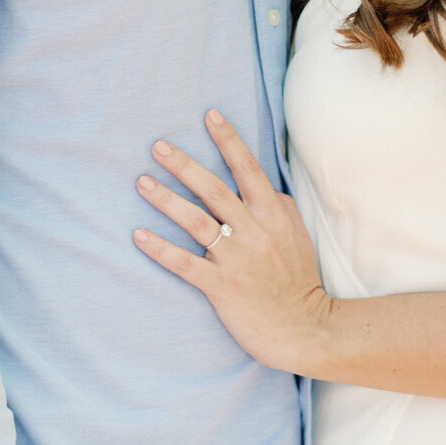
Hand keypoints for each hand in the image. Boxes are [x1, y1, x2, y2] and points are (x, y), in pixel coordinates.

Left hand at [133, 109, 329, 371]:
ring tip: (141, 182)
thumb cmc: (299, 280)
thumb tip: (261, 182)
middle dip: (184, 164)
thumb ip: (279, 206)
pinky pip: (186, 264)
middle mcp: (255, 232)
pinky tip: (139, 236)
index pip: (248, 169)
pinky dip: (161, 249)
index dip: (229, 140)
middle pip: (214, 189)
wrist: (306, 329)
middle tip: (157, 146)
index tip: (209, 115)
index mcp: (273, 215)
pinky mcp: (223, 288)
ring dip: (167, 200)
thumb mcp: (297, 235)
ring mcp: (238, 260)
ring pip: (197, 222)